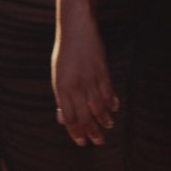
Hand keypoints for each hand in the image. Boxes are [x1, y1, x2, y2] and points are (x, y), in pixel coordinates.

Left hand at [52, 15, 119, 145]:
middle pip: (85, 116)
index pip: (69, 118)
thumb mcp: (57, 75)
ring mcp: (90, 79)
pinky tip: (113, 109)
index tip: (82, 142)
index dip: (76, 132)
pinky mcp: (102, 71)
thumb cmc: (65, 53)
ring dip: (104, 120)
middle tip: (99, 141)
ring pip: (98, 107)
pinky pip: (108, 92)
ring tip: (108, 127)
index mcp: (61, 88)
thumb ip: (61, 97)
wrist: (76, 28)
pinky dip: (112, 103)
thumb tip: (62, 119)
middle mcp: (75, 87)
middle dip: (92, 132)